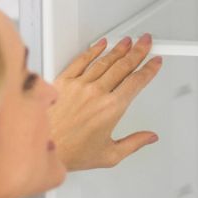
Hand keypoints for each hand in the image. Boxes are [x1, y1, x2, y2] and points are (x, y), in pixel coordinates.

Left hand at [49, 34, 162, 170]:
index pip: (136, 82)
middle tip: (145, 43)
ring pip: (104, 60)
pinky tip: (100, 44)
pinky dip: (93, 50)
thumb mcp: (109, 155)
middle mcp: (96, 93)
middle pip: (123, 66)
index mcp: (111, 108)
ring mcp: (79, 85)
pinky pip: (81, 60)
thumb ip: (134, 143)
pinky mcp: (63, 82)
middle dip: (138, 51)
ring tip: (128, 41)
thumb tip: (149, 137)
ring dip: (119, 48)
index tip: (155, 62)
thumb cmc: (71, 152)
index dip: (149, 69)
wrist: (42, 147)